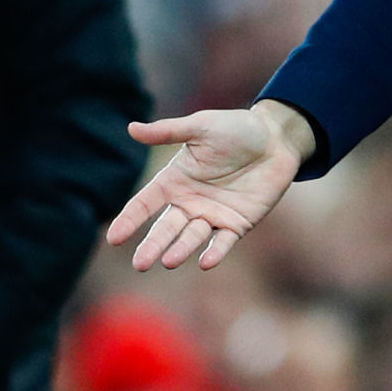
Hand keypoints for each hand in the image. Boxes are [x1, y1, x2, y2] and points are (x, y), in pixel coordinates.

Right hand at [106, 100, 317, 270]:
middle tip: (140, 264)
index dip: (129, 220)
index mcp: (175, 180)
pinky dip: (215, 252)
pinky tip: (206, 262)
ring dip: (181, 250)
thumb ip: (168, 131)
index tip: (114, 238)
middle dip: (153, 245)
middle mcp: (189, 202)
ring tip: (169, 261)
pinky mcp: (238, 223)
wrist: (277, 139)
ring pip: (192, 237)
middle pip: (165, 228)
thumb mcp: (201, 127)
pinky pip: (223, 241)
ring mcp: (213, 215)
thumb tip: (131, 128)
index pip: (144, 204)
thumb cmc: (237, 129)